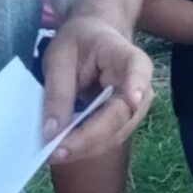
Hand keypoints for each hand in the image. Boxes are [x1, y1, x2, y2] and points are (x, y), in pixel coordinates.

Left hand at [41, 16, 153, 164]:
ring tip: (53, 153)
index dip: (137, 84)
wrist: (93, 39)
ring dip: (84, 148)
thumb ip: (58, 91)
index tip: (133, 99)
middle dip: (89, 137)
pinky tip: (62, 149)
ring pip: (115, 134)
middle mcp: (139, 85)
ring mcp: (134, 107)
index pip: (138, 69)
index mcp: (125, 56)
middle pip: (121, 115)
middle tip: (55, 150)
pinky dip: (83, 147)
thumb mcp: (59, 57)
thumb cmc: (78, 42)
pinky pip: (106, 139)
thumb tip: (52, 132)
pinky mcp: (122, 122)